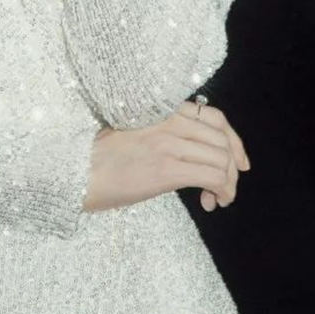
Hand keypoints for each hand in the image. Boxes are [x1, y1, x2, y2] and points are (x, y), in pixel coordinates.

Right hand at [82, 99, 250, 214]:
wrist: (74, 172)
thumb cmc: (97, 159)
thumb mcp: (133, 134)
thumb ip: (162, 133)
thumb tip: (192, 153)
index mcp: (161, 111)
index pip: (213, 116)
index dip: (234, 139)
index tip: (240, 161)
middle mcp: (168, 122)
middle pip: (222, 139)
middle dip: (233, 166)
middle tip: (226, 187)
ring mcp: (168, 144)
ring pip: (221, 159)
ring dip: (228, 183)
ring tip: (218, 198)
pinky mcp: (166, 169)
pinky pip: (212, 176)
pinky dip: (221, 190)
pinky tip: (211, 202)